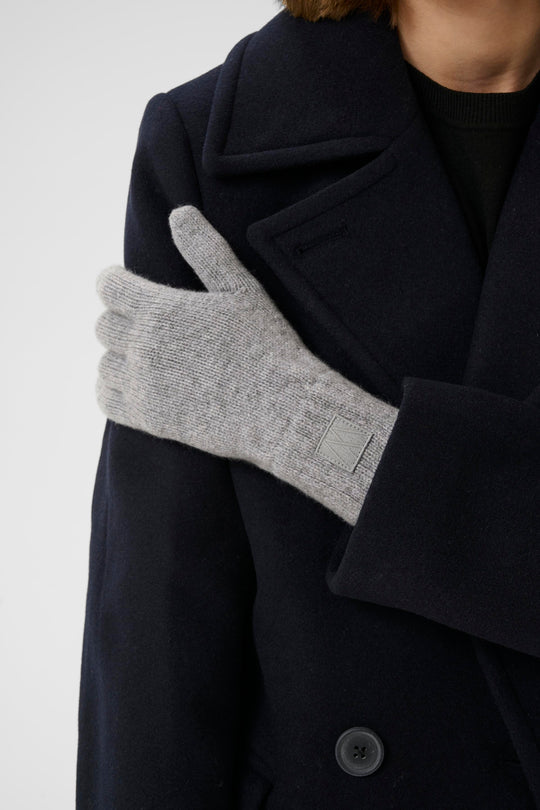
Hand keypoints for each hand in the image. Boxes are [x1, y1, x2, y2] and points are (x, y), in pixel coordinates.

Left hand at [95, 204, 398, 523]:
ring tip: (148, 358)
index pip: (109, 286)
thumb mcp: (241, 289)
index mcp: (161, 309)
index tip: (126, 287)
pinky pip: (105, 399)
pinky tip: (134, 385)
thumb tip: (179, 213)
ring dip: (120, 357)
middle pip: (104, 325)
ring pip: (105, 363)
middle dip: (122, 320)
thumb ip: (206, 251)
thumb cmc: (266, 346)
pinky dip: (112, 389)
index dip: (116, 283)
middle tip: (149, 326)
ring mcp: (143, 384)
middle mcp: (143, 345)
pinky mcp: (148, 418)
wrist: (280, 408)